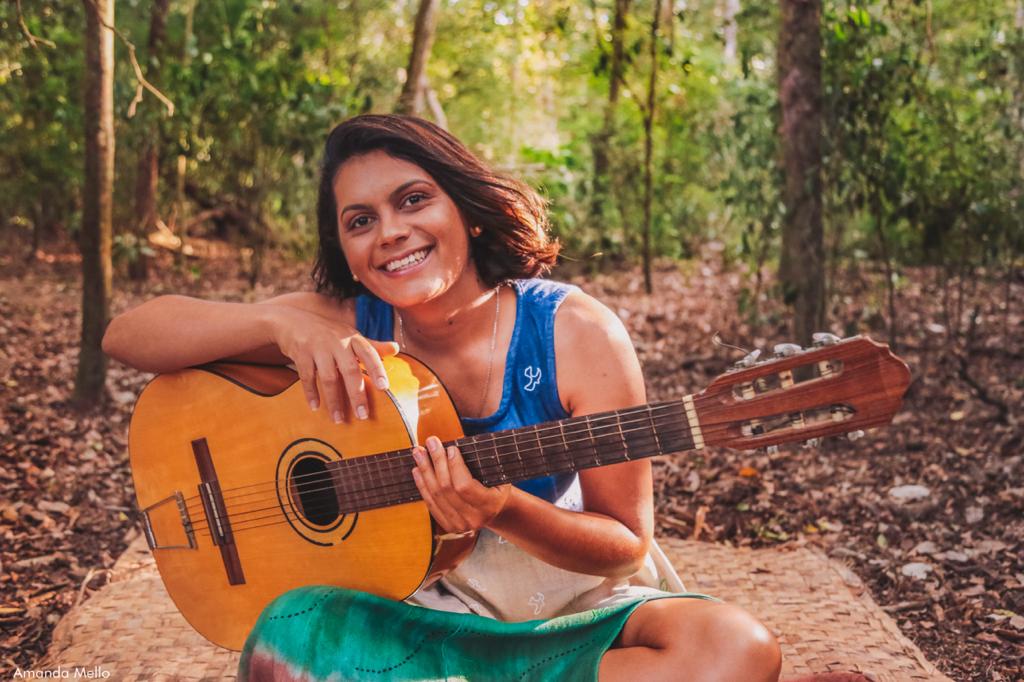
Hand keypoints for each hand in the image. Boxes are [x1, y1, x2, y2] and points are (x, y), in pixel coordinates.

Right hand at [269, 306, 397, 422]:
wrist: (293, 320)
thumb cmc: (329, 333)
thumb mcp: (351, 336)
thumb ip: (372, 346)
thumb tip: (396, 348)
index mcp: (353, 338)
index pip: (369, 353)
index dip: (377, 369)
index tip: (384, 388)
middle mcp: (337, 342)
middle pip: (350, 370)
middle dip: (357, 394)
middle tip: (363, 415)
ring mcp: (318, 348)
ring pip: (328, 378)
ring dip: (334, 401)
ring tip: (339, 420)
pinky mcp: (301, 354)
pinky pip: (307, 377)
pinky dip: (311, 393)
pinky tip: (315, 407)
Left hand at [411, 436, 510, 534]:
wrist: (495, 510)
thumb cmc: (497, 486)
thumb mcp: (499, 474)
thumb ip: (483, 463)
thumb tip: (454, 447)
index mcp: (489, 505)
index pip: (464, 485)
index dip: (455, 466)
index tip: (451, 448)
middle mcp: (473, 518)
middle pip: (447, 489)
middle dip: (437, 462)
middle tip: (431, 442)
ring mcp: (459, 525)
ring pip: (435, 495)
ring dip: (425, 470)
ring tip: (419, 452)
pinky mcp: (447, 525)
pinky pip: (430, 503)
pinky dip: (422, 485)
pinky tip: (417, 470)